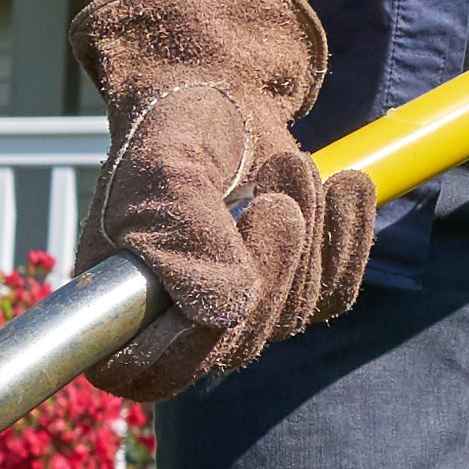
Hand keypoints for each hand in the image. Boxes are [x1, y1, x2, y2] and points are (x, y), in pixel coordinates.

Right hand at [75, 0, 380, 396]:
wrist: (218, 99)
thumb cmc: (172, 137)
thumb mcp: (164, 175)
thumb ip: (182, 240)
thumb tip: (227, 310)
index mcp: (120, 318)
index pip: (157, 369)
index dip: (199, 331)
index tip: (233, 245)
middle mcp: (179, 336)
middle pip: (241, 342)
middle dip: (269, 260)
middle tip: (273, 193)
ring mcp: (243, 320)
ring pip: (294, 312)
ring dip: (305, 228)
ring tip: (288, 165)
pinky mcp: (296, 297)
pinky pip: (338, 291)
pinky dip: (348, 234)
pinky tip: (347, 184)